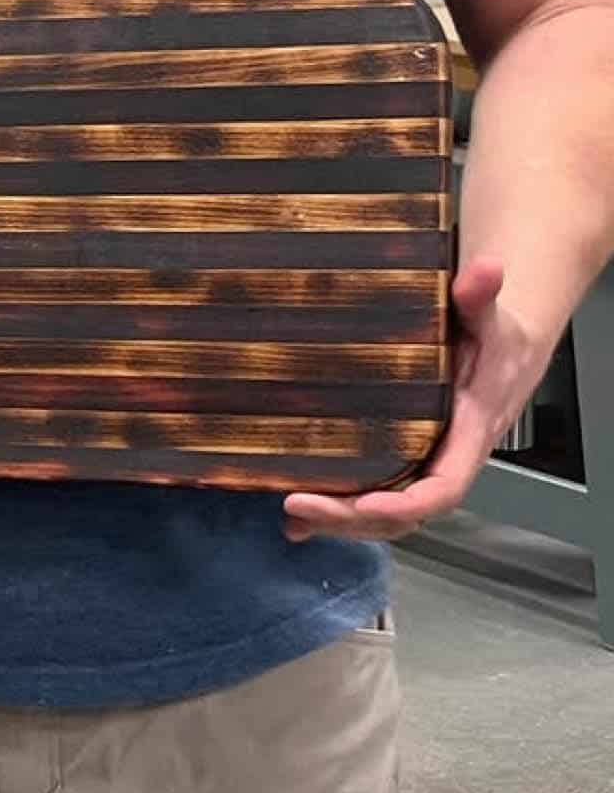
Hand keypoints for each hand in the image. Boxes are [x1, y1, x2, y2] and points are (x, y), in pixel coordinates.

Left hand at [283, 258, 553, 541]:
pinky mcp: (399, 461)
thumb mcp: (489, 316)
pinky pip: (370, 498)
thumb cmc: (494, 337)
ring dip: (338, 521)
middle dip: (351, 518)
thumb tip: (484, 271)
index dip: (405, 504)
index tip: (366, 505)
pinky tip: (296, 522)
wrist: (501, 349)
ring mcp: (420, 464)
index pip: (442, 488)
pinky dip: (333, 514)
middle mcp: (444, 459)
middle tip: (298, 506)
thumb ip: (481, 297)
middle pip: (402, 512)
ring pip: (383, 513)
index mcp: (469, 434)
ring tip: (292, 514)